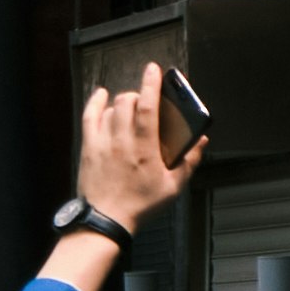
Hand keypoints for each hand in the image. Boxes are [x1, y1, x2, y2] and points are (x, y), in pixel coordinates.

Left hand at [71, 76, 199, 228]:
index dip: (151, 85)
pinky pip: (89, 117)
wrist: (106, 220)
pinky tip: (101, 95)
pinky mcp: (88, 147)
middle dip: (139, 96)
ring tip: (131, 108)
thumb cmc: (140, 205)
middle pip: (128, 102)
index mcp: (145, 149)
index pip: (147, 107)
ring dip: (122, 102)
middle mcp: (121, 142)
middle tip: (148, 102)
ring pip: (110, 108)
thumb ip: (189, 161)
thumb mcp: (173, 187)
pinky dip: (95, 102)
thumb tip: (201, 141)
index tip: (154, 70)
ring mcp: (102, 143)